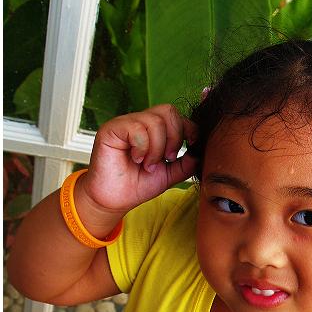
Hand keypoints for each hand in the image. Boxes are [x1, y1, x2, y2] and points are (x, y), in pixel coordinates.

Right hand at [78, 104, 198, 216]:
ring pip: (155, 121)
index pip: (177, 116)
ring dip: (157, 148)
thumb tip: (199, 152)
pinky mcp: (112, 129)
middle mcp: (141, 123)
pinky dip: (142, 147)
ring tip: (148, 164)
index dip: (189, 128)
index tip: (192, 145)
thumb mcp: (169, 175)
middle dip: (175, 137)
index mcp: (155, 131)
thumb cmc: (137, 185)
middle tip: (168, 158)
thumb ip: (185, 164)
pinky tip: (136, 159)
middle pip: (169, 111)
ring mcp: (126, 123)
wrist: (115, 200)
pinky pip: (137, 128)